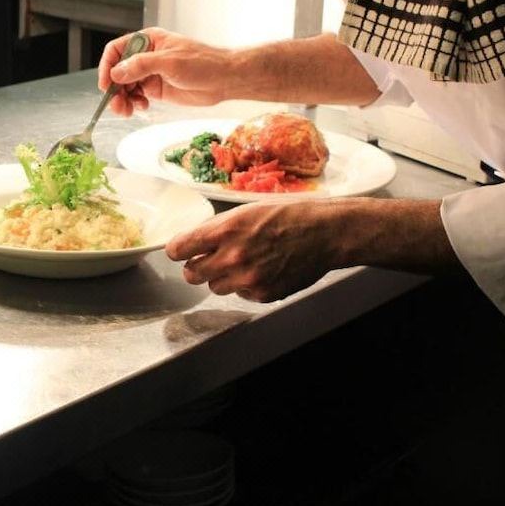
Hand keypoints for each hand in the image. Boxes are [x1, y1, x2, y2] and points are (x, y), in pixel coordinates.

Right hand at [98, 27, 238, 116]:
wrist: (223, 80)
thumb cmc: (202, 63)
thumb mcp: (169, 62)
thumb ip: (141, 66)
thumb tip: (117, 73)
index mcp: (147, 41)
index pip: (117, 50)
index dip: (108, 67)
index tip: (107, 84)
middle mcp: (146, 56)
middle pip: (118, 71)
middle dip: (115, 89)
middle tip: (117, 105)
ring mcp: (150, 73)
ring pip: (125, 86)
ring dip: (122, 99)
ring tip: (127, 111)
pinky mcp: (156, 88)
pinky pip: (136, 96)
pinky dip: (134, 104)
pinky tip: (141, 107)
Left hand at [166, 197, 461, 301]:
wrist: (326, 233)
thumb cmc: (290, 215)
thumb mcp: (248, 210)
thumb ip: (219, 228)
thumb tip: (195, 241)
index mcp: (226, 230)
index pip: (179, 248)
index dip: (178, 249)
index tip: (181, 250)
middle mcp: (233, 256)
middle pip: (192, 273)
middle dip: (197, 265)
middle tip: (208, 258)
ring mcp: (248, 279)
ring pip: (214, 287)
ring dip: (221, 277)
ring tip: (242, 262)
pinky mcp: (262, 294)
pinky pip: (240, 294)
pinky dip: (245, 285)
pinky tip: (262, 269)